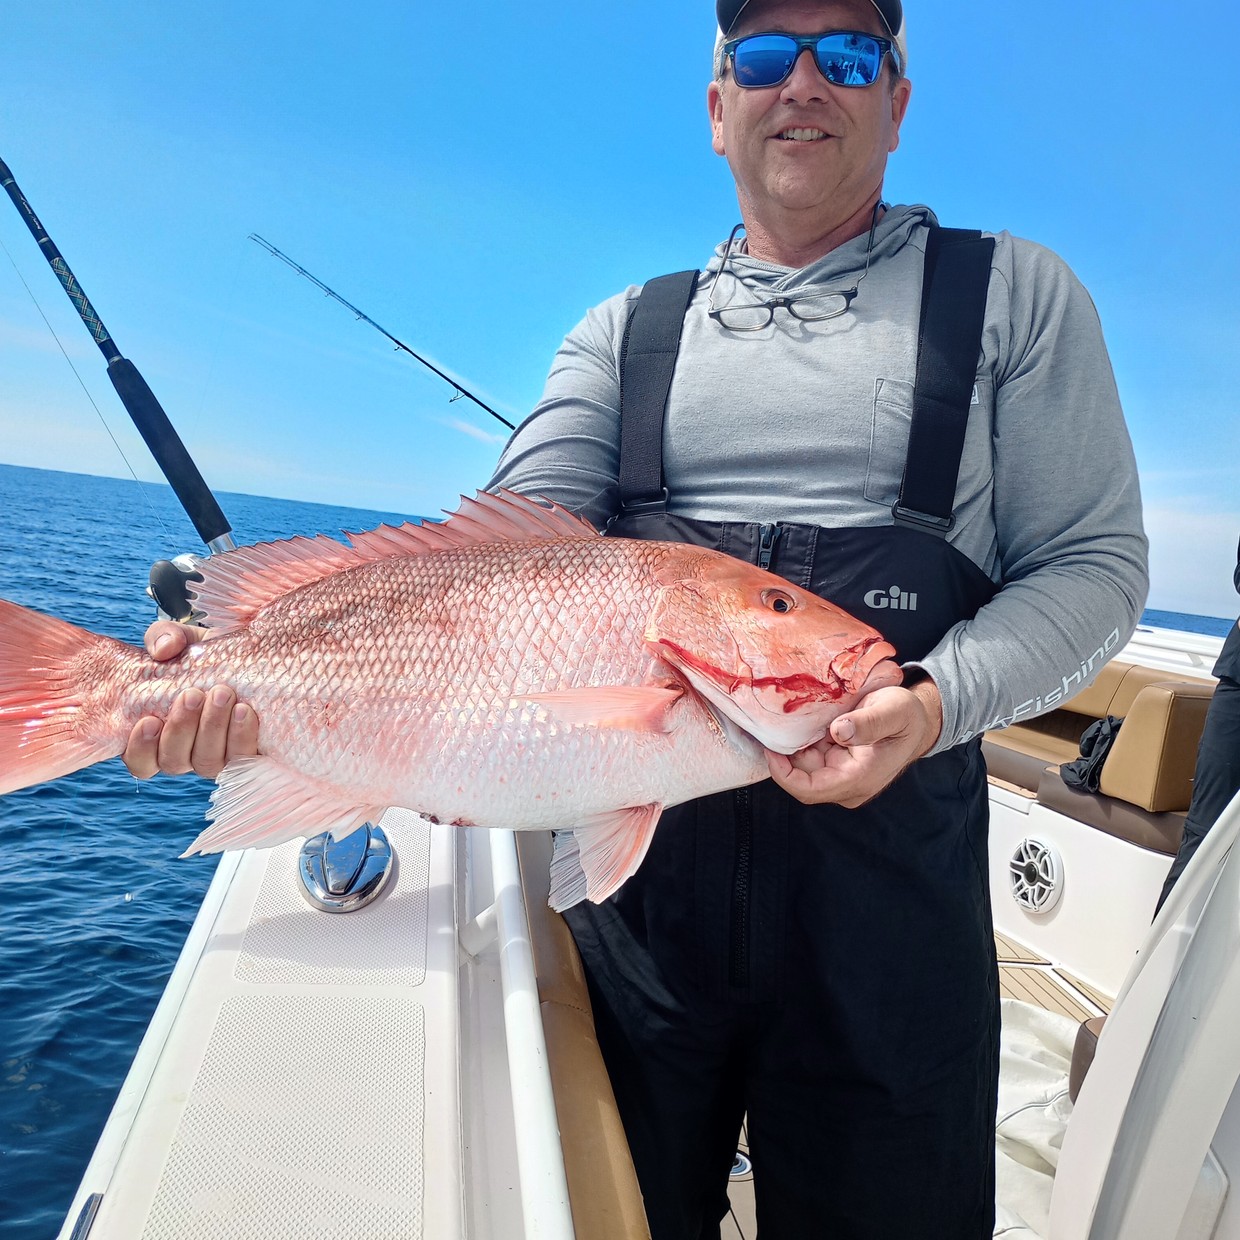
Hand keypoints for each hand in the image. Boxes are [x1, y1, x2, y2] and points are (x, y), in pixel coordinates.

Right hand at [122, 621, 258, 778]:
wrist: (251, 656)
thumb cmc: (205, 654)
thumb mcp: (183, 640)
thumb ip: (164, 637)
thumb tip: (164, 649)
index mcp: (159, 733)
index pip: (140, 760)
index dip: (140, 747)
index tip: (149, 720)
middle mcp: (185, 751)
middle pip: (172, 761)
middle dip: (181, 728)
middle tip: (193, 694)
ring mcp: (217, 755)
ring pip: (206, 762)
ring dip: (212, 728)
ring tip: (223, 693)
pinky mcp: (247, 753)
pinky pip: (242, 758)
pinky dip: (241, 736)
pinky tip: (244, 710)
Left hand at [765, 677, 942, 808]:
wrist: (917, 720)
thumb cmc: (907, 716)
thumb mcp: (894, 711)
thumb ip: (869, 723)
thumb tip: (840, 731)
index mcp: (859, 779)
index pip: (810, 790)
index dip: (784, 775)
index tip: (770, 750)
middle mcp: (846, 782)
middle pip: (800, 777)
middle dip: (784, 754)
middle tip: (773, 723)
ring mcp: (839, 773)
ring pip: (802, 765)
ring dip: (792, 744)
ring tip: (785, 716)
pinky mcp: (835, 762)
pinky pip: (809, 755)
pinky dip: (801, 739)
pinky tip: (797, 718)